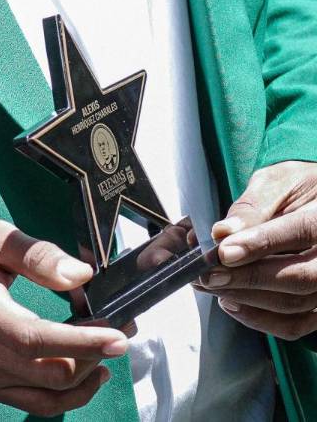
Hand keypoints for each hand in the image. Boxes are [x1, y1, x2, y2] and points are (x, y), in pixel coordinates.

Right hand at [0, 217, 127, 415]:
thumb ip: (35, 255)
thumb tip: (79, 275)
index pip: (38, 340)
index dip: (83, 342)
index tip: (116, 336)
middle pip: (47, 374)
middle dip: (91, 358)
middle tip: (115, 334)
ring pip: (41, 398)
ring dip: (80, 383)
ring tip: (103, 359)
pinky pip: (24, 401)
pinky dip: (56, 394)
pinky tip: (73, 374)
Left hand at [199, 161, 316, 339]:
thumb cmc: (296, 190)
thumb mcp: (277, 183)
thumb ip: (253, 207)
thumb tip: (223, 233)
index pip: (300, 231)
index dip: (261, 244)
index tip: (224, 252)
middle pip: (300, 277)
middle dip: (249, 278)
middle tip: (208, 273)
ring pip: (296, 304)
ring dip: (247, 299)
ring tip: (210, 284)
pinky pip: (296, 325)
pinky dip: (261, 320)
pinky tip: (230, 302)